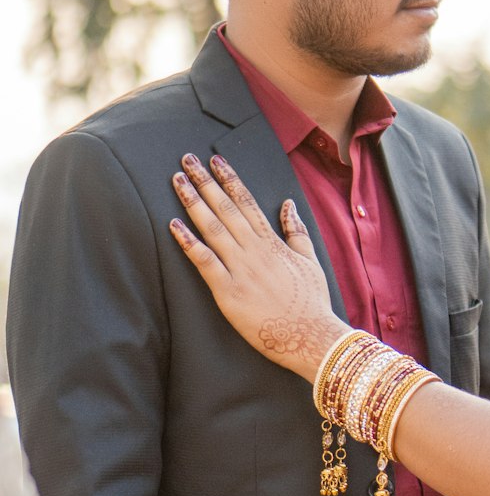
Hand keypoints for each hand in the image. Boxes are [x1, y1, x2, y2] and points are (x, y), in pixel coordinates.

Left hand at [170, 153, 345, 380]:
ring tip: (177, 181)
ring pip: (212, 228)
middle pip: (225, 208)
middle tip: (186, 159)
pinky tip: (173, 225)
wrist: (311, 336)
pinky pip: (204, 261)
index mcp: (272, 242)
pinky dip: (188, 242)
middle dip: (205, 182)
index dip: (229, 179)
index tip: (215, 160)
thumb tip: (288, 205)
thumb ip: (297, 231)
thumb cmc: (311, 303)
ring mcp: (241, 269)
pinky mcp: (228, 291)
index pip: (247, 202)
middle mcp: (254, 250)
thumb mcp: (310, 261)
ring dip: (192, 202)